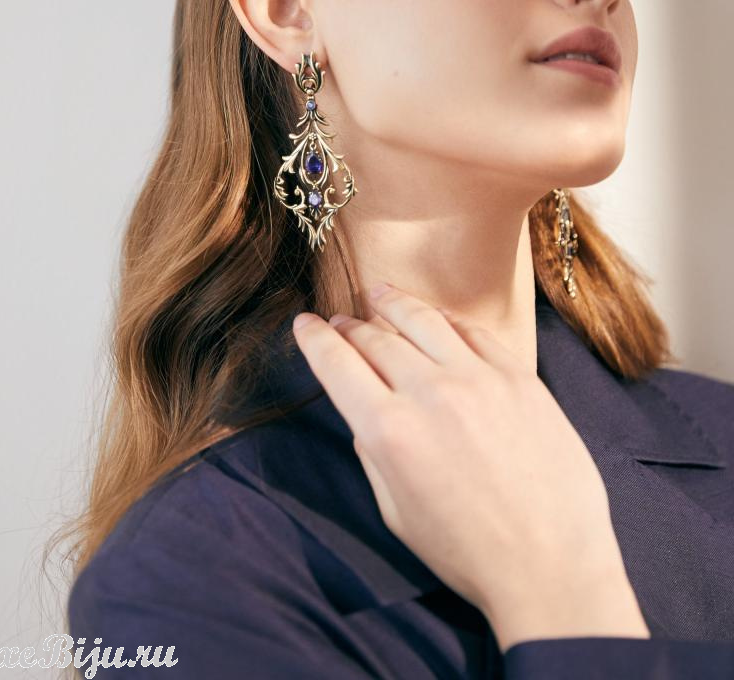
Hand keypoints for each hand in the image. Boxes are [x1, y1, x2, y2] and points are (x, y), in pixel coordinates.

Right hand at [292, 283, 644, 646]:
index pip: (337, 364)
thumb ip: (372, 453)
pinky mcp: (518, 377)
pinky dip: (446, 318)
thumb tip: (364, 411)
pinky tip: (436, 316)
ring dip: (394, 303)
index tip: (305, 324)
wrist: (552, 565)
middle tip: (340, 319)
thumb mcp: (396, 513)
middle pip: (375, 339)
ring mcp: (478, 379)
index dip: (315, 339)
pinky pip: (473, 331)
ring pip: (423, 321)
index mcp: (390, 432)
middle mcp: (430, 393)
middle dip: (350, 326)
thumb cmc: (468, 553)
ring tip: (379, 293)